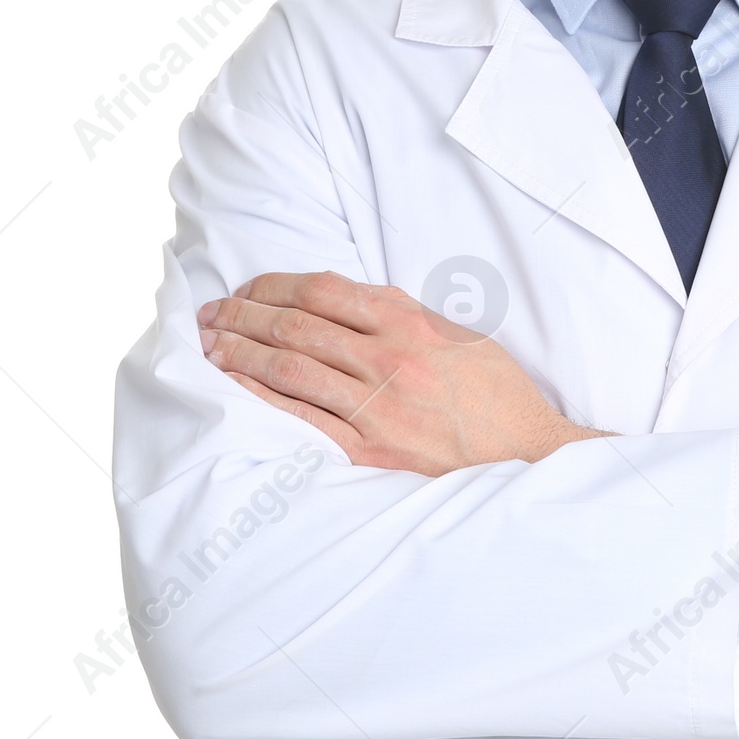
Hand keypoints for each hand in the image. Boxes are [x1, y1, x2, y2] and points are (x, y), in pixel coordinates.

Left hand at [197, 271, 602, 474]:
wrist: (528, 453)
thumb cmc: (496, 393)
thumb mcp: (460, 335)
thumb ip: (407, 316)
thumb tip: (353, 302)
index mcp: (411, 322)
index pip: (324, 290)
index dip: (274, 285)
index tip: (247, 288)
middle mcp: (390, 358)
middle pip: (297, 325)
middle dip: (244, 315)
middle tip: (211, 314)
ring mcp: (377, 407)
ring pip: (291, 369)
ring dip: (242, 354)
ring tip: (211, 347)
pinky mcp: (370, 451)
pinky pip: (303, 420)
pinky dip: (264, 400)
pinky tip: (238, 391)